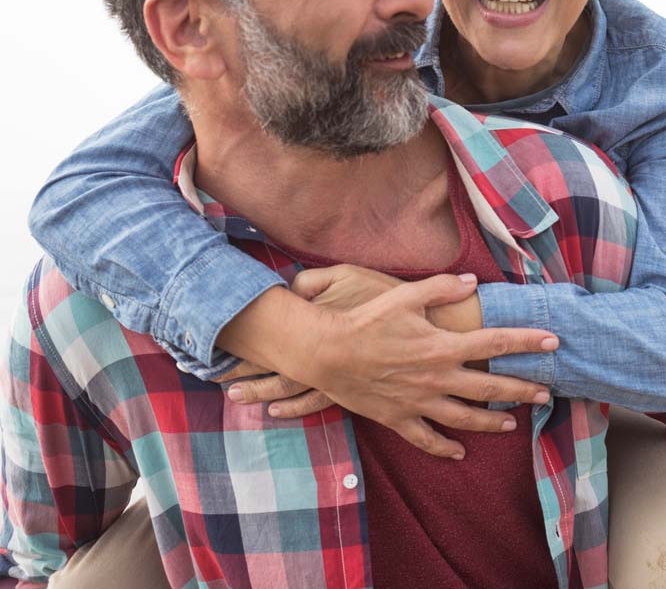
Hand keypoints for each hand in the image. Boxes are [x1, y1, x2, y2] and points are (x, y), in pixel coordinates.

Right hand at [218, 275, 556, 457]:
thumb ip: (440, 287)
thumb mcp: (404, 296)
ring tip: (512, 424)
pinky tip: (459, 452)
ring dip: (493, 422)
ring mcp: (420, 402)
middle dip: (522, 390)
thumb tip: (471, 281)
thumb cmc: (365, 321)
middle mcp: (438, 378)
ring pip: (466, 418)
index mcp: (443, 346)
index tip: (552, 341)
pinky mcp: (399, 418)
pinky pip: (427, 439)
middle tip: (546, 393)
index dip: (526, 341)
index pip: (495, 343)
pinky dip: (445, 447)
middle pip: (490, 388)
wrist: (328, 353)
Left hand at [222, 266, 402, 411]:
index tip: (217, 346)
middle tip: (215, 378)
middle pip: (273, 366)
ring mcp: (335, 376)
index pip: (270, 335)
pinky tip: (278, 412)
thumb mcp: (349, 275)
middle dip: (243, 372)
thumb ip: (314, 281)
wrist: (428, 330)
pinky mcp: (351, 390)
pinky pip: (315, 402)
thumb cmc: (387, 297)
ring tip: (236, 396)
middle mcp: (320, 355)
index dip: (244, 342)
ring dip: (262, 392)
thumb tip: (289, 288)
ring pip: (289, 389)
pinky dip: (294, 408)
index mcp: (314, 325)